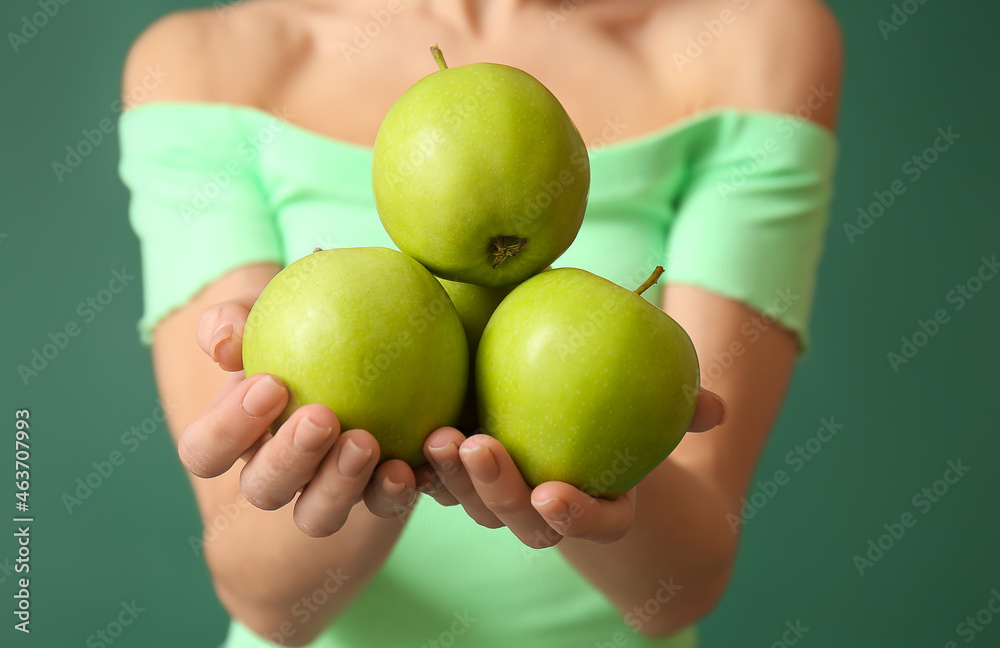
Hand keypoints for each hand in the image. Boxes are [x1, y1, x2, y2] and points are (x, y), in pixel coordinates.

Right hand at [177, 298, 420, 536]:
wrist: (368, 332)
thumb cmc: (300, 320)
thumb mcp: (267, 308)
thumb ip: (235, 319)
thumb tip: (223, 340)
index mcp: (236, 435)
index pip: (205, 451)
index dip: (227, 430)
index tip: (270, 384)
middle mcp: (276, 473)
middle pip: (263, 490)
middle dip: (288, 460)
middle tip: (322, 418)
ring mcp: (325, 491)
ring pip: (317, 516)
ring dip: (338, 486)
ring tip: (365, 442)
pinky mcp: (375, 494)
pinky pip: (383, 506)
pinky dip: (394, 492)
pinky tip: (410, 465)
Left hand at [417, 388, 727, 548]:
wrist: (574, 392)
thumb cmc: (623, 394)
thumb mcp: (655, 395)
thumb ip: (683, 402)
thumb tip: (715, 409)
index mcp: (599, 505)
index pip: (595, 524)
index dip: (576, 518)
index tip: (554, 493)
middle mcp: (547, 511)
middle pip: (522, 522)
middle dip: (499, 494)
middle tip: (480, 449)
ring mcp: (503, 496)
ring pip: (474, 504)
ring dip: (453, 479)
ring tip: (438, 437)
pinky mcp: (465, 473)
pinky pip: (440, 477)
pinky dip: (423, 465)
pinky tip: (407, 432)